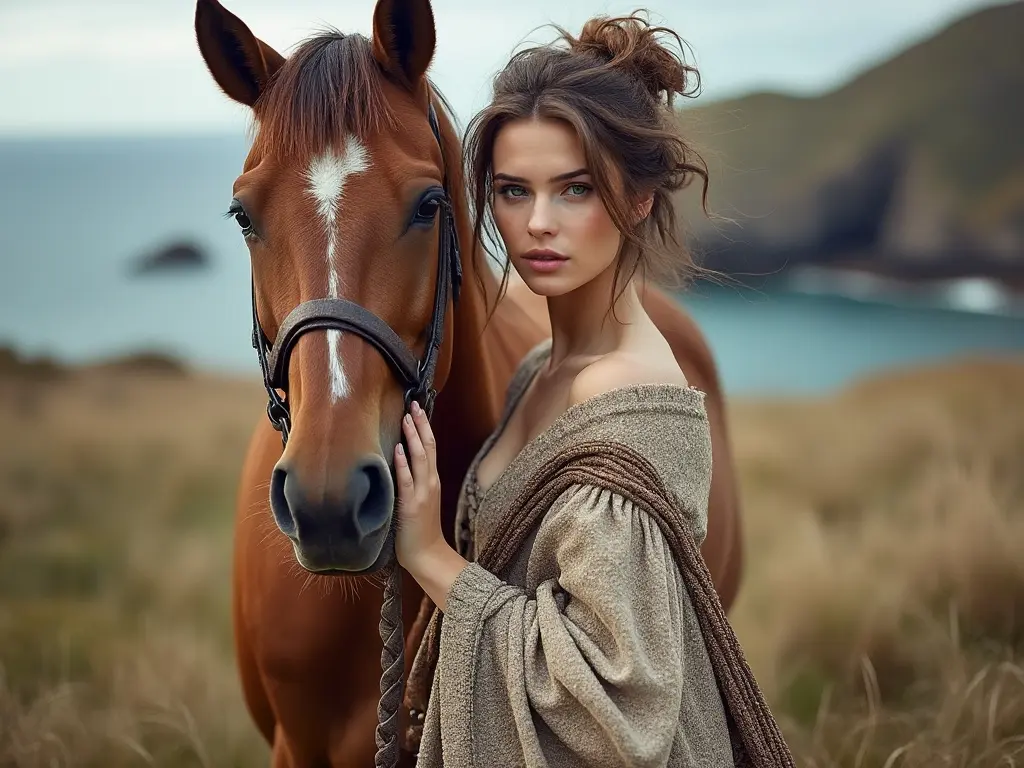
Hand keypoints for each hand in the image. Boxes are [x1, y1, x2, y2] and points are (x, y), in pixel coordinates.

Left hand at [394, 401, 445, 570]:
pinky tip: (397, 449)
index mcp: (432, 480)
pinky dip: (403, 464)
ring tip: (406, 418)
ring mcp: (422, 493)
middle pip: (428, 446)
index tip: (417, 408)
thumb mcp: (420, 499)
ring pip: (421, 458)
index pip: (430, 447)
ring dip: (413, 437)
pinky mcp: (411, 505)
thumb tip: (399, 459)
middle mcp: (430, 482)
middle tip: (413, 403)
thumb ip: (414, 481)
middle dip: (420, 424)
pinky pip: (406, 481)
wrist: (428, 555)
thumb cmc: (419, 529)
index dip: (424, 427)